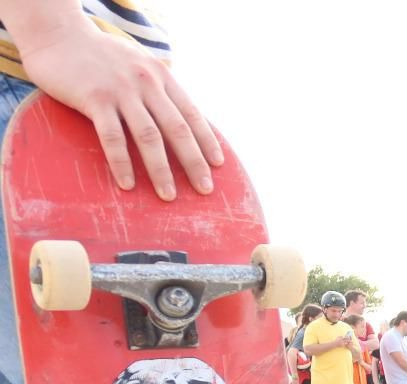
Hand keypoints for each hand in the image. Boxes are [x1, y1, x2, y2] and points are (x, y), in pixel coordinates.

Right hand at [15, 20, 222, 200]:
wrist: (57, 34)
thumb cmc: (99, 56)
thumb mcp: (138, 65)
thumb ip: (157, 89)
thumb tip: (177, 120)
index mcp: (161, 77)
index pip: (192, 113)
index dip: (207, 140)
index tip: (219, 164)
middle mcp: (146, 83)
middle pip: (177, 129)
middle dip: (194, 162)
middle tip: (205, 189)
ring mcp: (121, 91)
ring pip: (149, 136)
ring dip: (161, 170)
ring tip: (169, 196)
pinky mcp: (94, 98)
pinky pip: (113, 137)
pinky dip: (122, 162)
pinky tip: (128, 184)